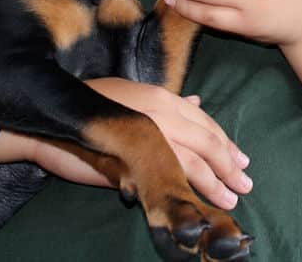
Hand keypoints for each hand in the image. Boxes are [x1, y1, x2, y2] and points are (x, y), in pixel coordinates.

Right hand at [22, 77, 251, 209]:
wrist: (56, 117)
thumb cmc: (94, 105)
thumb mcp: (133, 97)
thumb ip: (167, 104)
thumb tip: (197, 103)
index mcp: (160, 97)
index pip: (204, 122)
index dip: (225, 142)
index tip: (240, 160)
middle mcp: (160, 113)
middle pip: (206, 141)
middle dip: (228, 165)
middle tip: (245, 183)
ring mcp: (148, 135)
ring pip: (193, 161)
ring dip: (215, 182)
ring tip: (230, 199)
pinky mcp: (134, 159)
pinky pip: (169, 177)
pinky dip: (189, 192)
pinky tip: (200, 205)